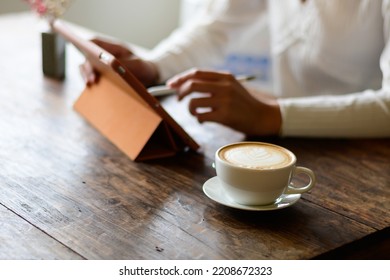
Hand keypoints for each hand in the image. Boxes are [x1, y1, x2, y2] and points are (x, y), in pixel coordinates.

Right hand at [79, 38, 158, 86]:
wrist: (149, 78)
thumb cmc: (143, 67)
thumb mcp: (138, 65)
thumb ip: (125, 64)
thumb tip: (111, 64)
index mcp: (111, 48)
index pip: (94, 43)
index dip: (85, 45)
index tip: (83, 50)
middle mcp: (103, 57)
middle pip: (87, 58)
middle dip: (87, 67)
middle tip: (91, 78)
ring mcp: (101, 68)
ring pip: (87, 71)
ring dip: (86, 76)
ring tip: (90, 84)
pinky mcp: (102, 79)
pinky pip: (93, 82)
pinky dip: (92, 86)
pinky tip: (94, 91)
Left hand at [167, 69, 281, 135]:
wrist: (263, 116)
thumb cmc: (244, 103)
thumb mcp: (232, 86)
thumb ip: (214, 83)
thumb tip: (187, 85)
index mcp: (225, 77)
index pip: (196, 73)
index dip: (180, 78)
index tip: (170, 84)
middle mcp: (224, 86)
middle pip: (192, 85)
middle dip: (180, 92)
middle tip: (178, 100)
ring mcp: (225, 101)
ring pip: (194, 102)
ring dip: (189, 109)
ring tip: (195, 113)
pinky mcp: (225, 115)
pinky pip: (201, 116)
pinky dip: (198, 119)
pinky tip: (203, 120)